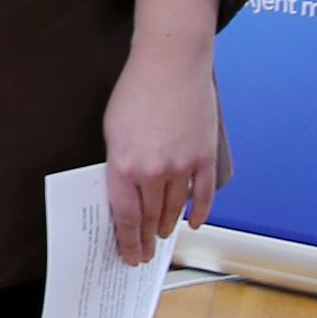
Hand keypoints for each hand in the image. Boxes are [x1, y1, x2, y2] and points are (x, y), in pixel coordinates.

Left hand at [103, 49, 226, 266]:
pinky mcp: (204, 156)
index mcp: (124, 165)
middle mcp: (153, 171)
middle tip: (145, 254)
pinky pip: (203, 195)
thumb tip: (124, 194)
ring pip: (175, 209)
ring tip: (163, 236)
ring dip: (168, 226)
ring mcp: (182, 165)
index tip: (129, 255)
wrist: (171, 62)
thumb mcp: (112, 131)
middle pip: (150, 217)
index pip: (125, 217)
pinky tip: (192, 223)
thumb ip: (118, 165)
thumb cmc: (136, 90)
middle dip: (146, 239)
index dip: (128, 241)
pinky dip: (199, 212)